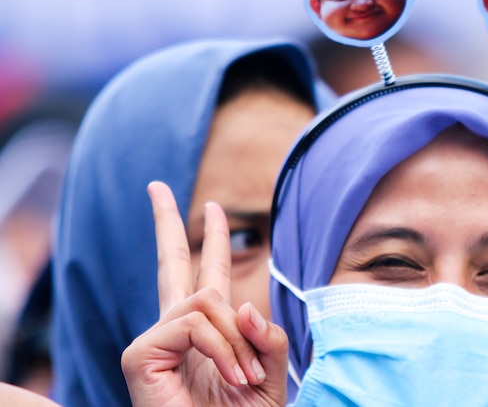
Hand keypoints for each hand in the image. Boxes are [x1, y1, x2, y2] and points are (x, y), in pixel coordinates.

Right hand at [121, 181, 287, 406]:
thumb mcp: (272, 375)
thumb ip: (267, 336)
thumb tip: (244, 301)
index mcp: (209, 333)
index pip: (208, 278)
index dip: (211, 241)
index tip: (209, 208)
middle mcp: (178, 331)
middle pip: (172, 264)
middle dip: (167, 222)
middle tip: (155, 185)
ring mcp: (156, 343)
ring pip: (204, 301)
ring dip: (234, 338)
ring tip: (244, 377)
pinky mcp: (142, 356)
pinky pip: (192, 322)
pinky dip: (219, 346)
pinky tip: (229, 374)